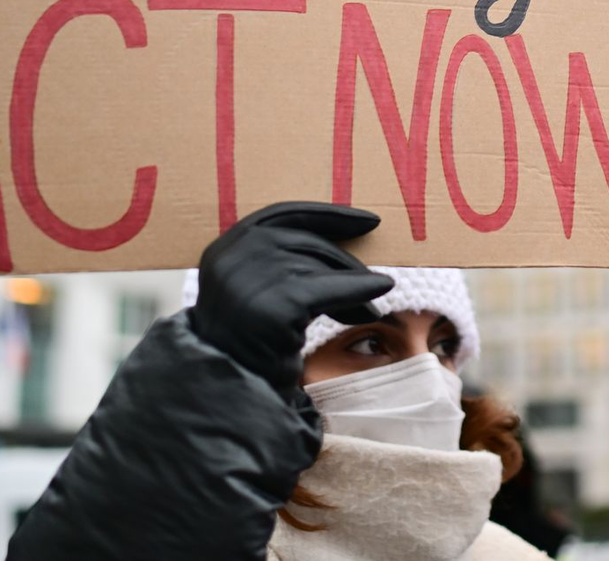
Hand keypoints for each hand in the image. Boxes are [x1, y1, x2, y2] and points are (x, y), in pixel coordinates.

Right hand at [190, 201, 394, 390]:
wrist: (230, 397)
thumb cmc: (250, 346)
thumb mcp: (258, 292)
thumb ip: (282, 262)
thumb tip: (351, 235)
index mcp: (225, 249)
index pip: (284, 214)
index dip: (329, 215)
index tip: (368, 220)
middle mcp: (233, 258)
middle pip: (307, 242)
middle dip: (345, 262)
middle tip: (375, 280)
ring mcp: (252, 279)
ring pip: (321, 267)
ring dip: (352, 284)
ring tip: (372, 309)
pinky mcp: (278, 303)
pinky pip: (331, 289)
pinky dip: (360, 288)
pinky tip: (382, 288)